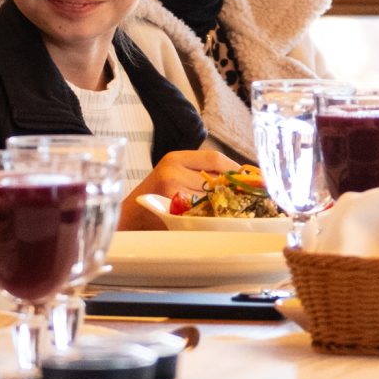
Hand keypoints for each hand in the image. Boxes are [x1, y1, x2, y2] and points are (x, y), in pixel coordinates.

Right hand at [119, 150, 240, 229]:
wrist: (129, 217)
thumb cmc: (155, 197)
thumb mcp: (174, 175)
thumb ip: (200, 173)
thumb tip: (242, 177)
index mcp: (175, 158)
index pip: (216, 158)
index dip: (235, 170)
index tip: (248, 180)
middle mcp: (172, 170)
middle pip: (217, 179)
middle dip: (232, 191)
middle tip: (245, 199)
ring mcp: (171, 189)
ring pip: (212, 197)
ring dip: (224, 205)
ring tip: (229, 211)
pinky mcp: (171, 208)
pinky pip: (202, 212)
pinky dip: (211, 216)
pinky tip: (212, 220)